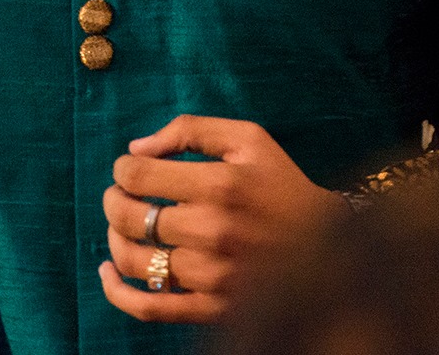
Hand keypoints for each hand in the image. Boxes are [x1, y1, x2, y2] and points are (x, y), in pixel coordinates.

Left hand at [98, 114, 344, 323]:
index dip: (122, 170)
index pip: (137, 176)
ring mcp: (212, 274)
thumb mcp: (248, 139)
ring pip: (135, 261)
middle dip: (112, 201)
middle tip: (120, 196)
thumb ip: (190, 130)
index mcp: (220, 184)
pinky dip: (117, 292)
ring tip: (123, 228)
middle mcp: (213, 230)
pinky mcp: (212, 307)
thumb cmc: (282, 186)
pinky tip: (108, 272)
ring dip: (115, 240)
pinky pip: (150, 307)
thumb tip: (136, 148)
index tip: (129, 170)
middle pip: (128, 217)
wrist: (330, 249)